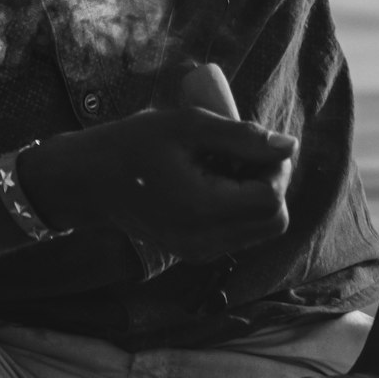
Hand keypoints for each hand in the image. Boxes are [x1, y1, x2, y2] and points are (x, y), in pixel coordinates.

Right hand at [23, 107, 296, 261]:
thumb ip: (241, 135)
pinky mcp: (195, 251)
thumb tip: (290, 145)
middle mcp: (206, 242)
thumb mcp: (186, 125)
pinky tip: (210, 177)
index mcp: (204, 212)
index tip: (255, 140)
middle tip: (243, 150)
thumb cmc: (133, 144)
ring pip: (260, 228)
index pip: (272, 201)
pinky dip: (237, 204)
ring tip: (221, 161)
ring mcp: (201, 252)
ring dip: (255, 193)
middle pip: (274, 221)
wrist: (88, 180)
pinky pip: (238, 232)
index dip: (276, 168)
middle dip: (270, 181)